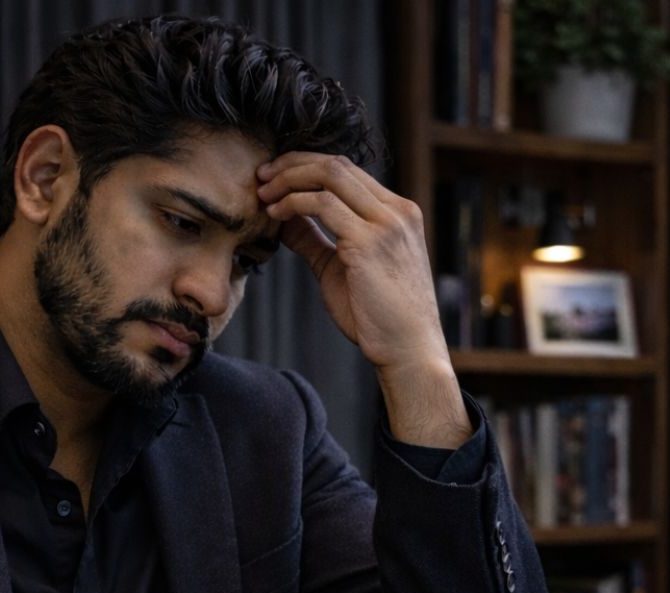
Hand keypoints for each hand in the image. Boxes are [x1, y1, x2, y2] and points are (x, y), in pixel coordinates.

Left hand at [257, 153, 469, 447]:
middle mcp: (397, 211)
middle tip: (261, 176)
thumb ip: (316, 240)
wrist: (408, 351)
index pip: (348, 170)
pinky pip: (323, 205)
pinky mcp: (370, 242)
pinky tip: (275, 214)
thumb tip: (283, 218)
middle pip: (337, 164)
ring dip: (289, 180)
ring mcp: (387, 224)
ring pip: (330, 175)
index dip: (306, 166)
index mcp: (398, 212)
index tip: (275, 176)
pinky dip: (293, 203)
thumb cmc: (379, 317)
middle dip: (293, 164)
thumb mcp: (342, 267)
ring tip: (263, 194)